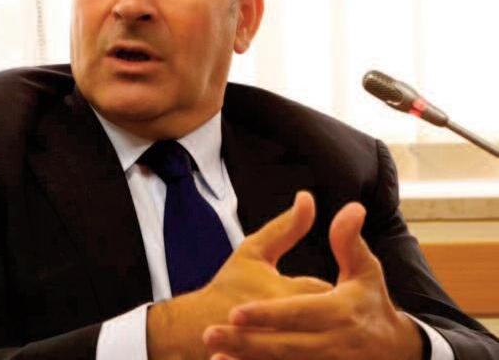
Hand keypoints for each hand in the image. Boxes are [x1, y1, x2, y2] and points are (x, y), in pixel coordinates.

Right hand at [148, 191, 332, 359]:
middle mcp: (283, 325)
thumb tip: (308, 198)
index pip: (328, 291)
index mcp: (281, 295)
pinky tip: (313, 343)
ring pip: (321, 347)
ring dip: (327, 338)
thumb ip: (285, 227)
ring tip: (327, 328)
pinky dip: (311, 352)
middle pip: (330, 322)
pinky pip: (302, 358)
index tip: (347, 286)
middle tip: (339, 312)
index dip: (342, 289)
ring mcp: (278, 348)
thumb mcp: (252, 252)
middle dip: (337, 316)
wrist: (195, 330)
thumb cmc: (225, 289)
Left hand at [203, 202, 422, 359]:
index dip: (268, 314)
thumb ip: (350, 242)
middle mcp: (333, 346)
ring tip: (214, 358)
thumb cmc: (370, 303)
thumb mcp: (366, 270)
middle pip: (284, 346)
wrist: (391, 352)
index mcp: (341, 313)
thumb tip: (351, 206)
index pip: (300, 313)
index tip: (235, 311)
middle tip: (209, 334)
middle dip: (245, 342)